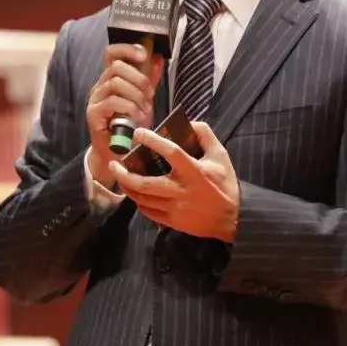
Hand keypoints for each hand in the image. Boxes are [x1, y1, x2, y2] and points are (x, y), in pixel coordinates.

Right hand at [85, 43, 163, 186]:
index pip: (111, 53)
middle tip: (150, 95)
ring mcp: (94, 100)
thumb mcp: (143, 99)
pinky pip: (112, 102)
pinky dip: (130, 107)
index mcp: (110, 80)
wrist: (118, 154)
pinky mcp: (93, 115)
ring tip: (145, 109)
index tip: (144, 55)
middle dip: (139, 78)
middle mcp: (100, 87)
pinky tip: (138, 117)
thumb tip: (158, 58)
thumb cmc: (130, 126)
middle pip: (115, 66)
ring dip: (136, 95)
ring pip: (115, 83)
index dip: (127, 49)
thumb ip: (149, 79)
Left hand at [109, 121, 239, 241]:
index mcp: (193, 171)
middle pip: (144, 184)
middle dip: (124, 174)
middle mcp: (181, 190)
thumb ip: (205, 136)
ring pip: (142, 199)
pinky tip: (135, 193)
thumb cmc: (225, 184)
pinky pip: (148, 212)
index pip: (170, 152)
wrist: (232, 218)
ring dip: (128, 187)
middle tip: (114, 164)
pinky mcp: (172, 222)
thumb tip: (189, 123)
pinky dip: (139, 202)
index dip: (152, 140)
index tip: (138, 133)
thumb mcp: (220, 156)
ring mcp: (175, 209)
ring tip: (120, 177)